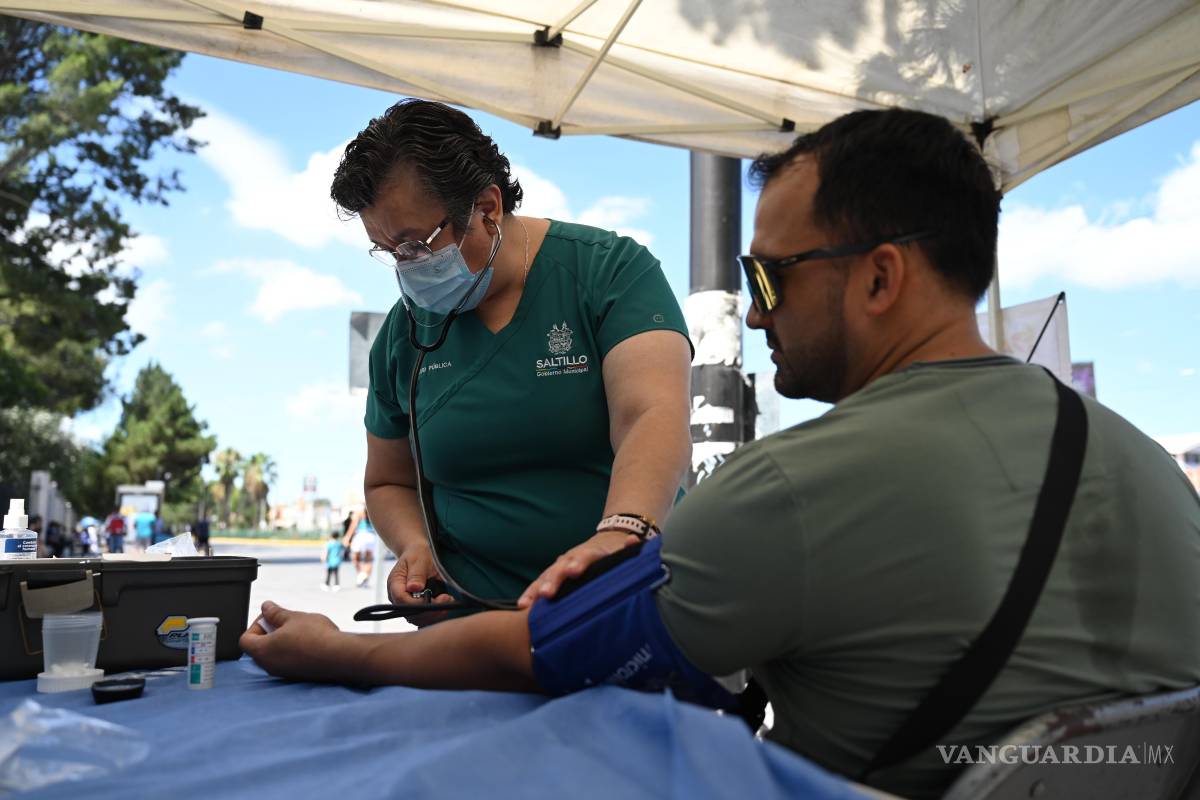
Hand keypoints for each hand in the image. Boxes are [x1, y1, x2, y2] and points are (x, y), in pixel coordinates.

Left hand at [239, 601, 347, 681]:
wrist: (339, 656)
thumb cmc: (315, 637)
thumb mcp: (293, 617)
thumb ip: (275, 613)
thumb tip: (266, 608)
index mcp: (263, 651)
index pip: (245, 639)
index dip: (255, 625)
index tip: (271, 617)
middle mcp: (269, 665)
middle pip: (259, 647)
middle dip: (269, 632)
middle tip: (286, 621)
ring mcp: (283, 672)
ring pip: (274, 654)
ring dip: (282, 641)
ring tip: (299, 630)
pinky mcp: (296, 675)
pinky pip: (287, 661)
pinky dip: (292, 650)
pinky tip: (308, 641)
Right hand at [386, 540, 455, 626]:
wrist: (418, 554)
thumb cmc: (418, 554)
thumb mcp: (419, 559)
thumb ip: (416, 574)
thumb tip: (414, 588)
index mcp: (395, 584)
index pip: (402, 600)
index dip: (419, 603)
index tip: (438, 598)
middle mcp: (397, 597)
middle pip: (409, 614)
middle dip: (430, 611)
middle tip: (448, 600)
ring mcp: (405, 604)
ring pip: (417, 620)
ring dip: (434, 615)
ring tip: (449, 600)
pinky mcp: (415, 608)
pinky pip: (423, 619)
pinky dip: (435, 616)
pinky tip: (446, 605)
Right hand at [517, 530, 640, 608]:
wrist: (610, 539)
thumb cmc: (619, 552)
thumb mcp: (627, 548)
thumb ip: (631, 547)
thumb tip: (634, 540)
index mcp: (592, 553)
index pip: (585, 556)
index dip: (579, 563)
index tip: (574, 571)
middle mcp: (572, 558)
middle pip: (560, 568)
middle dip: (552, 581)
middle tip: (546, 594)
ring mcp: (561, 566)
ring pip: (546, 576)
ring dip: (536, 589)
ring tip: (526, 604)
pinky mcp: (555, 576)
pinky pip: (540, 584)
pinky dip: (531, 594)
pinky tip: (522, 607)